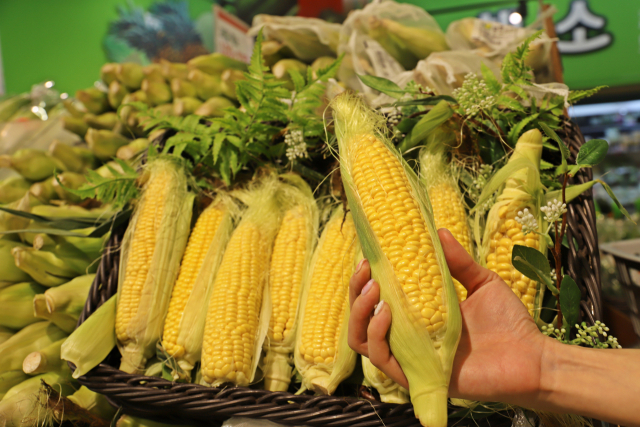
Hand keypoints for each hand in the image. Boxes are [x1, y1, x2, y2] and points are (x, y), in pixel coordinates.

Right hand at [348, 228, 549, 405]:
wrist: (533, 357)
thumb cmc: (509, 323)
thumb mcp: (481, 282)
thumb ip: (458, 261)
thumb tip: (437, 231)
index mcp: (419, 318)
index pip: (377, 302)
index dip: (364, 282)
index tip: (366, 258)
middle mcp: (409, 339)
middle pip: (361, 320)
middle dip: (356, 293)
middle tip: (365, 271)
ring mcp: (412, 358)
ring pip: (363, 341)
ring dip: (360, 313)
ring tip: (375, 289)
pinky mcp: (419, 375)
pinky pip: (383, 360)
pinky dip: (377, 335)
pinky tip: (387, 312)